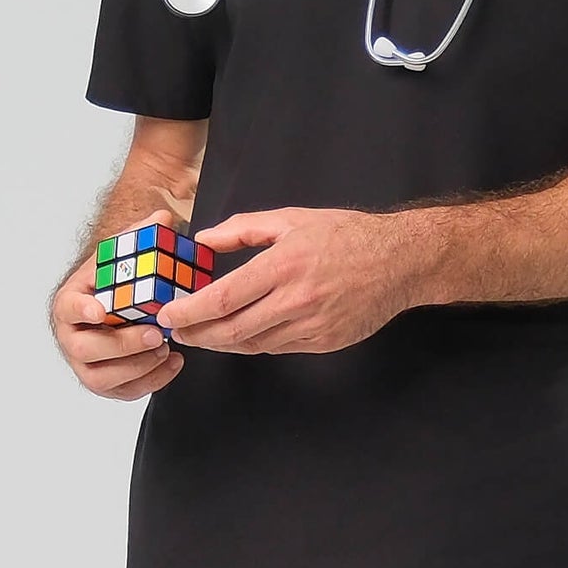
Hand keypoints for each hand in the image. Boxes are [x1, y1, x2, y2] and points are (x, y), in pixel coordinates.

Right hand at [50, 210, 185, 399]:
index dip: (81, 310)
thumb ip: (141, 235)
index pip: (68, 307)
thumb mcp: (125, 254)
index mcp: (71, 301)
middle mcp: (72, 336)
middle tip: (155, 335)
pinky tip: (173, 363)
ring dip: (137, 368)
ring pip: (102, 378)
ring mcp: (85, 363)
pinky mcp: (104, 382)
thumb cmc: (115, 280)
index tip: (99, 311)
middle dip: (122, 345)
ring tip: (167, 350)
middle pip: (86, 350)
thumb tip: (163, 218)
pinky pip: (122, 392)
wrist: (114, 303)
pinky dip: (149, 382)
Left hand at [156, 207, 418, 354]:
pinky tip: (240, 333)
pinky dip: (252, 343)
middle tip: (177, 332)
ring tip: (202, 334)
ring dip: (221, 342)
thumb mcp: (292, 219)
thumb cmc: (346, 234)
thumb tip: (204, 239)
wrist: (399, 261)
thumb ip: (244, 228)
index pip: (225, 298)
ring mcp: (310, 327)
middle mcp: (296, 301)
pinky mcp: (323, 343)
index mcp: (284, 265)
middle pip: (231, 331)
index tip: (168, 315)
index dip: (190, 312)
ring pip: (252, 345)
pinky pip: (277, 348)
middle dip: (197, 334)